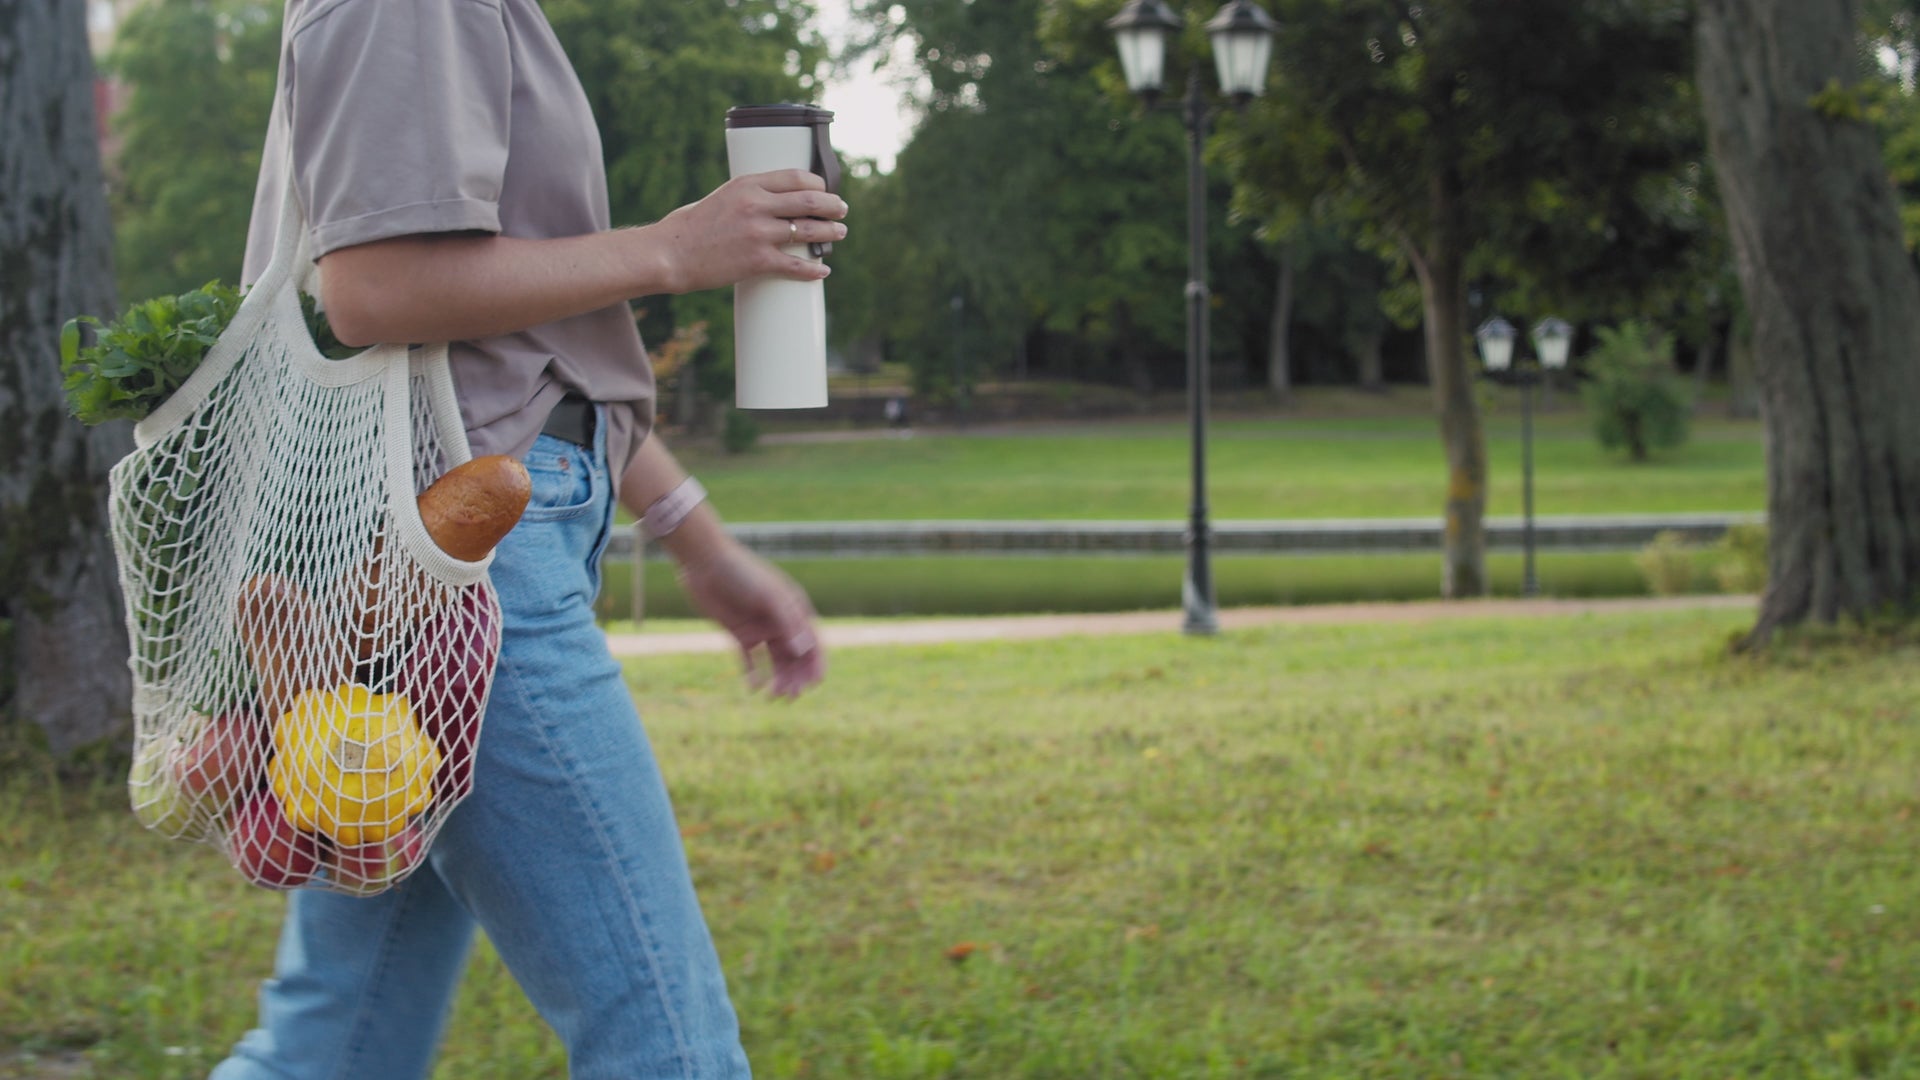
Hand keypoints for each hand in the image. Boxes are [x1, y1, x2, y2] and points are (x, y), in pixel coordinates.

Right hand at [646, 170, 848, 294]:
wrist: (671, 254)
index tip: (825, 190)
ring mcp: (758, 233)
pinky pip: (795, 265)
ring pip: (808, 231)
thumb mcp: (722, 197)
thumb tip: (776, 204)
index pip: (796, 177)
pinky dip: (813, 269)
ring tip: (839, 233)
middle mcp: (756, 205)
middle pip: (810, 201)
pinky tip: (822, 270)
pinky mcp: (757, 261)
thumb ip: (750, 197)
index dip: (818, 184)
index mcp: (747, 184)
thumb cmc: (692, 227)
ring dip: (830, 233)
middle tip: (842, 210)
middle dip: (832, 206)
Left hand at [676, 538, 825, 698]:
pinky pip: (750, 659)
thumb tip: (804, 651)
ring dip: (778, 679)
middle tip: (790, 696)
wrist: (704, 562)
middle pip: (795, 657)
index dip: (816, 664)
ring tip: (773, 695)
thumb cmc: (742, 572)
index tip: (814, 685)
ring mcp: (760, 628)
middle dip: (796, 677)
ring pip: (775, 661)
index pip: (813, 642)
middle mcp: (781, 621)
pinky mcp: (739, 633)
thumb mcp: (769, 596)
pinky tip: (753, 687)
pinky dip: (754, 674)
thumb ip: (788, 622)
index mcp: (795, 609)